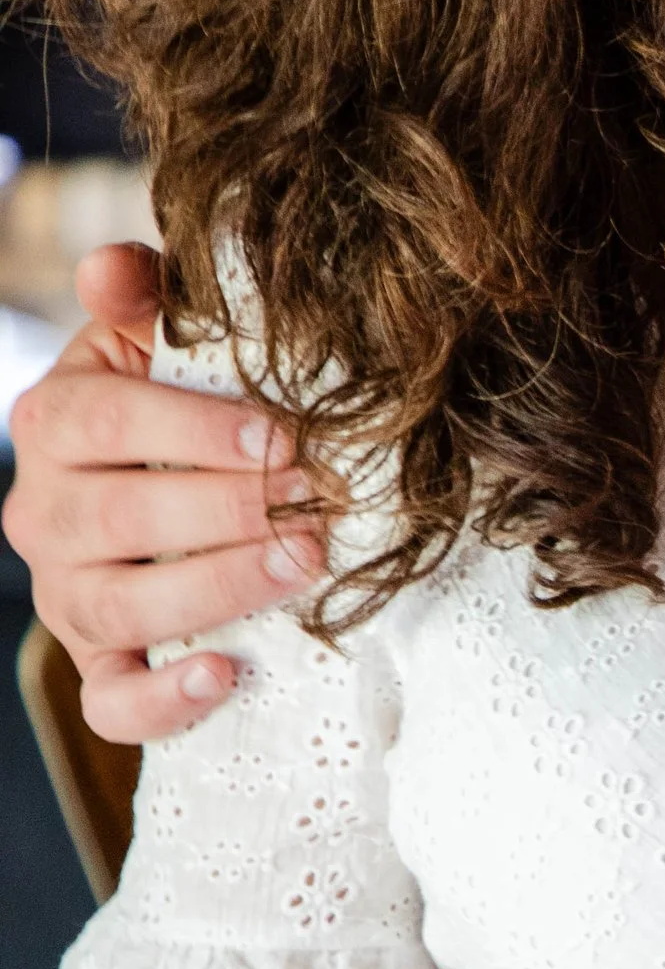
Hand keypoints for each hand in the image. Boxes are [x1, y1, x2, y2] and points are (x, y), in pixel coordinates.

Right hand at [1, 244, 320, 740]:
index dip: (196, 432)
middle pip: (120, 518)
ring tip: (303, 565)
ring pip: (121, 607)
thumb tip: (111, 267)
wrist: (162, 483)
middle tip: (317, 502)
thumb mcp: (160, 342)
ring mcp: (66, 595)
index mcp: (54, 421)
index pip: (107, 423)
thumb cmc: (178, 404)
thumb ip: (145, 297)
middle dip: (229, 509)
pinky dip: (162, 701)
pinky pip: (109, 700)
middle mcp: (44, 513)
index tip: (284, 437)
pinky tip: (224, 673)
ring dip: (219, 587)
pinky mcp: (95, 663)